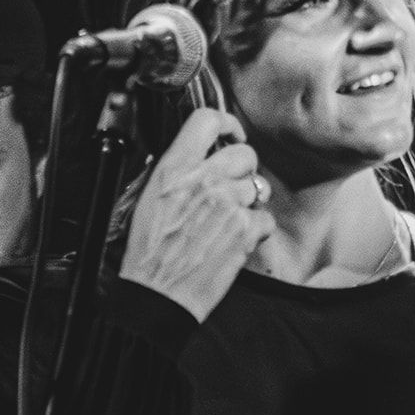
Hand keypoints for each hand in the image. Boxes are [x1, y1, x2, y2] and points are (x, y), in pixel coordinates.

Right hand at [119, 108, 274, 321]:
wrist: (156, 294)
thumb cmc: (148, 252)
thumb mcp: (148, 198)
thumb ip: (176, 170)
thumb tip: (196, 156)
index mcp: (174, 168)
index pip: (207, 120)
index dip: (226, 123)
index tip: (232, 134)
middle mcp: (203, 180)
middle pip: (244, 153)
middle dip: (241, 170)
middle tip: (229, 188)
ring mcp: (227, 203)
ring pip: (257, 186)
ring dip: (247, 201)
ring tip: (226, 220)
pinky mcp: (245, 229)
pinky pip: (265, 217)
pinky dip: (255, 229)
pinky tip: (234, 239)